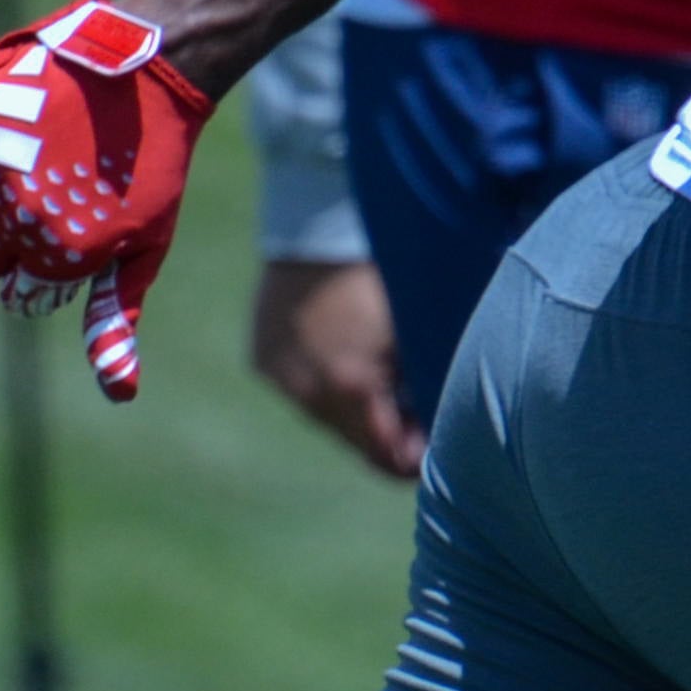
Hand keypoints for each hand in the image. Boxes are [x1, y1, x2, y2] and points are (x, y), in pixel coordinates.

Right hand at [0, 0, 216, 400]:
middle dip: (9, 240)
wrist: (150, 69)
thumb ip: (116, 316)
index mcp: (56, 252)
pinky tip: (31, 129)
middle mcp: (14, 214)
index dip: (44, 265)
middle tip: (54, 199)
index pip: (14, 291)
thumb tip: (118, 393)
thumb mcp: (145, 244)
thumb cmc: (154, 164)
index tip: (74, 232)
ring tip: (51, 157)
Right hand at [250, 256, 424, 480]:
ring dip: (351, 410)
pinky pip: (298, 387)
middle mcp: (307, 392)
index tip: (428, 455)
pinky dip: (321, 383)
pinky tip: (342, 357)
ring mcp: (280, 377)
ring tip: (379, 384)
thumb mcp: (410, 336)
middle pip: (351, 439)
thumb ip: (418, 390)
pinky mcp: (262, 359)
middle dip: (382, 435)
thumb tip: (425, 432)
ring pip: (323, 415)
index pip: (381, 454)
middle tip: (412, 423)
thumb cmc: (381, 277)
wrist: (323, 229)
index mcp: (349, 387)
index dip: (408, 460)